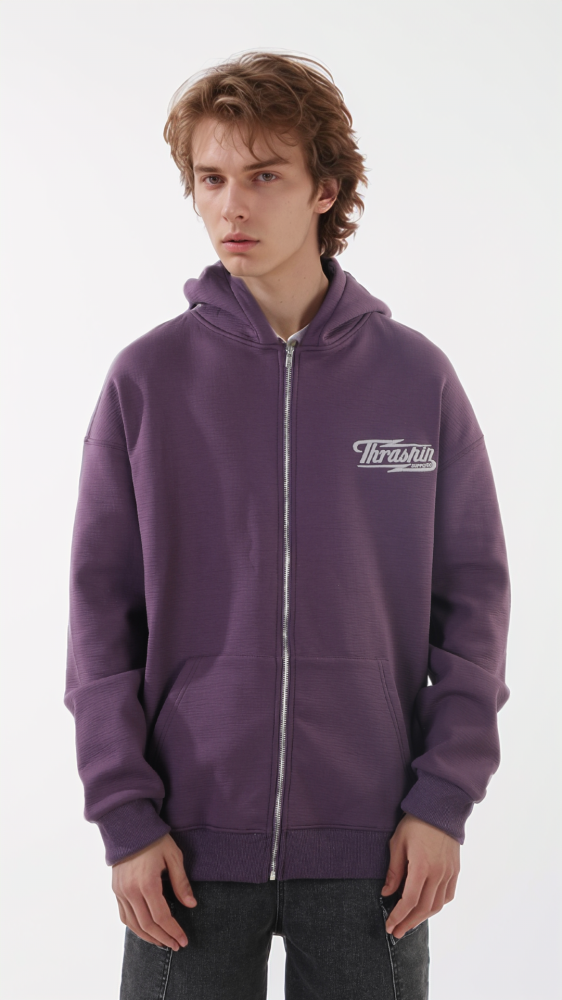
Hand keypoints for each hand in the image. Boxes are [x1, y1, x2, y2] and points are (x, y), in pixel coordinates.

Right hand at [112, 833, 196, 949]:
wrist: (129, 826)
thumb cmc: (155, 840)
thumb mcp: (173, 857)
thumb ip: (181, 882)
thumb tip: (191, 905)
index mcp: (147, 883)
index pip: (161, 917)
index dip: (173, 931)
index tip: (183, 940)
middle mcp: (131, 891)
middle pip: (147, 925)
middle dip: (163, 938)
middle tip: (176, 945)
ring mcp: (120, 891)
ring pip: (134, 924)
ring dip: (149, 937)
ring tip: (163, 942)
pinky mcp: (116, 890)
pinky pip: (124, 916)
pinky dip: (135, 927)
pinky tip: (146, 930)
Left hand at [381, 813, 459, 938]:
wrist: (440, 807)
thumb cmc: (415, 823)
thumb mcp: (397, 843)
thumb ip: (394, 871)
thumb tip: (387, 893)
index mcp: (421, 866)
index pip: (410, 900)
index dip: (398, 916)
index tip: (389, 925)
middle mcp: (438, 873)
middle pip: (424, 908)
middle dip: (408, 922)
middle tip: (396, 932)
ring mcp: (449, 872)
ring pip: (437, 905)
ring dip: (423, 918)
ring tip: (409, 923)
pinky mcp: (455, 870)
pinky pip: (448, 895)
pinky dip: (437, 905)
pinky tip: (428, 908)